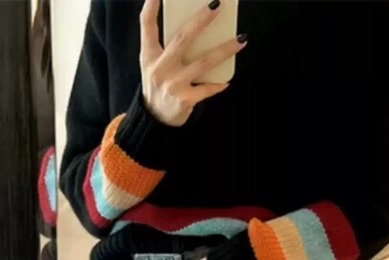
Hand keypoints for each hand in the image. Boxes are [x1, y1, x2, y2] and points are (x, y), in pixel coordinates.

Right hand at [139, 0, 246, 126]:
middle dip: (201, 21)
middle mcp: (160, 68)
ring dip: (224, 50)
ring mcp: (173, 85)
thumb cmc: (159, 86)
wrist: (154, 119)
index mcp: (149, 56)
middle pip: (182, 39)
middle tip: (217, 6)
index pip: (147, 26)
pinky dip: (217, 84)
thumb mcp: (153, 65)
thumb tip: (197, 27)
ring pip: (203, 62)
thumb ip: (167, 47)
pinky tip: (227, 80)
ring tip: (241, 40)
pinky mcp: (184, 100)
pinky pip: (206, 89)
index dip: (151, 7)